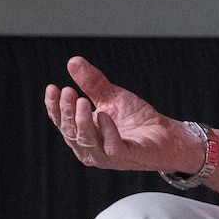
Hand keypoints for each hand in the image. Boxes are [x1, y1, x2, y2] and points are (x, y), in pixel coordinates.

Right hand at [43, 56, 201, 172]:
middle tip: (68, 91)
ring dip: (82, 120)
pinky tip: (104, 116)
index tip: (52, 88)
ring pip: (86, 141)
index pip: (62, 121)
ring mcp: (107, 155)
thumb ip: (92, 82)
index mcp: (83, 134)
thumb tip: (73, 62)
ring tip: (82, 100)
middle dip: (67, 111)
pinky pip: (112, 147)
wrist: (165, 134)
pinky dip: (106, 132)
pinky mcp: (125, 157)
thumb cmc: (136, 119)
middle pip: (71, 131)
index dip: (55, 106)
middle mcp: (90, 148)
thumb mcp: (111, 96)